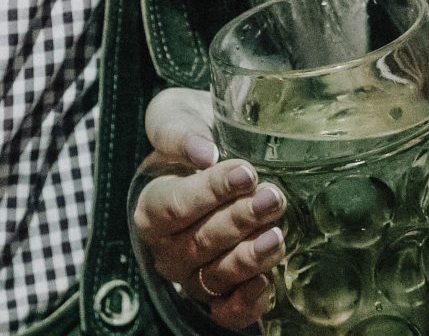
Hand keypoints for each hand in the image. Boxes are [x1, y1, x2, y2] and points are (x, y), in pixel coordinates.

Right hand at [132, 87, 284, 328]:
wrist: (221, 146)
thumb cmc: (195, 130)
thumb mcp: (175, 114)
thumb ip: (179, 130)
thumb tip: (202, 151)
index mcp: (152, 206)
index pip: (175, 206)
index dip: (210, 192)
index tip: (246, 172)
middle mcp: (168, 249)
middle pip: (199, 243)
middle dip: (238, 221)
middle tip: (272, 198)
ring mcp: (194, 276)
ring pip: (215, 278)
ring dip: (248, 258)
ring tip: (277, 235)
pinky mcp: (222, 295)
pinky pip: (227, 313)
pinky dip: (246, 304)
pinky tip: (267, 282)